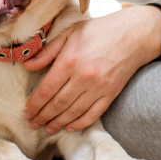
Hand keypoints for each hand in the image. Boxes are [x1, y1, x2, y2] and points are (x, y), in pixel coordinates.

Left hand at [21, 8, 160, 133]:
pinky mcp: (111, 93)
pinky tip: (70, 127)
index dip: (34, 105)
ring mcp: (98, 87)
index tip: (27, 112)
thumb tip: (27, 66)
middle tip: (33, 124)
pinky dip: (80, 123)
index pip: (46, 90)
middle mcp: (83, 77)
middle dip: (43, 117)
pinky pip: (93, 114)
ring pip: (73, 112)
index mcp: (69, 60)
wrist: (133, 34)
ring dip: (58, 123)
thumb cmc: (99, 30)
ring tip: (48, 129)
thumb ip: (48, 51)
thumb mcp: (70, 33)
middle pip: (57, 104)